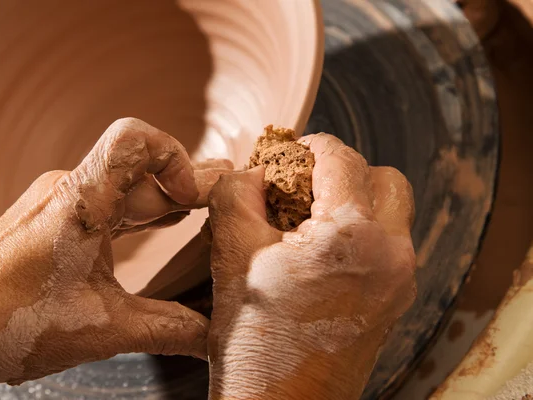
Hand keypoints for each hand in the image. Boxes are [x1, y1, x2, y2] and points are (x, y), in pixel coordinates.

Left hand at [0, 118, 231, 397]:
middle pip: (140, 167)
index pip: (134, 139)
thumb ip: (168, 329)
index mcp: (80, 201)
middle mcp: (68, 190)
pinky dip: (140, 210)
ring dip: (165, 196)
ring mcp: (58, 203)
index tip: (194, 200)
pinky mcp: (52, 220)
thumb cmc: (7, 325)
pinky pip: (107, 202)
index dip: (177, 157)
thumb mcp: (102, 330)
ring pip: (125, 185)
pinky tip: (163, 223)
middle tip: (230, 192)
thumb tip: (214, 338)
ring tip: (204, 207)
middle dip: (187, 183)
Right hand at [207, 133, 415, 399]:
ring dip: (357, 201)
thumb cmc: (254, 341)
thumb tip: (251, 172)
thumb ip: (237, 193)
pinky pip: (390, 245)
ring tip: (310, 218)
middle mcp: (391, 254)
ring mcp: (399, 281)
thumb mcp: (231, 253)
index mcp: (352, 235)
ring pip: (393, 212)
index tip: (290, 153)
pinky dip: (363, 233)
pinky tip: (320, 251)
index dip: (311, 146)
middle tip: (304, 184)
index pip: (341, 159)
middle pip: (385, 179)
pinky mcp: (394, 302)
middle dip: (344, 171)